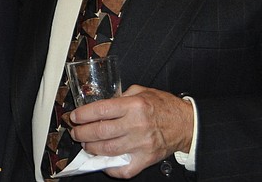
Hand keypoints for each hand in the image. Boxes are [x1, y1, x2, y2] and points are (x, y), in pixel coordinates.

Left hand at [68, 85, 193, 178]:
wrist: (186, 124)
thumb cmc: (164, 106)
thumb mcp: (141, 91)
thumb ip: (120, 96)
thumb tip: (100, 103)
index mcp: (134, 106)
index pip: (100, 110)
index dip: (83, 114)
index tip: (75, 116)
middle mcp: (136, 125)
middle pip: (100, 131)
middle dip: (82, 133)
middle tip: (75, 132)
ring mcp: (141, 144)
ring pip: (107, 150)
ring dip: (91, 148)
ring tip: (85, 144)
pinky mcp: (146, 159)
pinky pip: (123, 169)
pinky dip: (110, 168)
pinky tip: (102, 161)